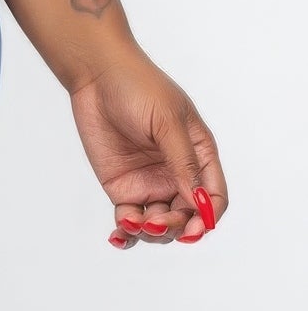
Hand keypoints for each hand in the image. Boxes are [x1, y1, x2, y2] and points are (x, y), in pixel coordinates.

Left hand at [68, 46, 226, 249]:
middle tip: (156, 222)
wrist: (96, 75)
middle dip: (176, 227)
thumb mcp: (167, 123)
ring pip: (159, 224)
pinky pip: (129, 219)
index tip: (194, 227)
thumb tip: (198, 202)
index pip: (213, 197)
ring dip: (151, 233)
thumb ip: (183, 163)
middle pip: (187, 216)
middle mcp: (177, 174)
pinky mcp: (122, 187)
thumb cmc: (139, 88)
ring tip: (134, 223)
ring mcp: (150, 182)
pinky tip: (119, 236)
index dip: (207, 217)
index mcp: (200, 156)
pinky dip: (127, 233)